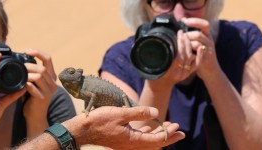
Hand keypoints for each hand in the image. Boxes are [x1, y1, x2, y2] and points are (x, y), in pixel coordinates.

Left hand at [22, 49, 57, 136]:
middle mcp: (53, 82)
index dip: (38, 52)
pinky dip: (26, 85)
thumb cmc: (32, 97)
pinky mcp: (42, 98)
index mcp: (51, 76)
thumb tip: (20, 60)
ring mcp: (49, 91)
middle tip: (19, 67)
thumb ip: (32, 72)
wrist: (35, 115)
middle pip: (42, 68)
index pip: (48, 59)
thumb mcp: (35, 82)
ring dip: (27, 74)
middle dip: (29, 65)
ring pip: (39, 77)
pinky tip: (21, 85)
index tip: (27, 51)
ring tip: (19, 76)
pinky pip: (33, 88)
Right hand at [63, 106, 184, 149]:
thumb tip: (156, 113)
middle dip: (167, 136)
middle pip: (154, 143)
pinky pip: (138, 139)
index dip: (168, 134)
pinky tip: (149, 127)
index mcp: (133, 141)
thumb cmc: (99, 121)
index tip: (178, 128)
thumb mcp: (120, 114)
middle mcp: (131, 146)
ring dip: (158, 134)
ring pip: (147, 141)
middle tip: (179, 131)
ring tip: (167, 127)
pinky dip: (146, 133)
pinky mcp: (121, 141)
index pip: (156, 140)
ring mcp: (126, 144)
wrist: (81, 130)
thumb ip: (139, 113)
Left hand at [181, 18, 221, 79]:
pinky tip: (186, 52)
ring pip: (197, 43)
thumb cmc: (201, 56)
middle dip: (188, 34)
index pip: (205, 24)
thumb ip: (193, 33)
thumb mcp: (199, 42)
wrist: (211, 71)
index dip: (195, 21)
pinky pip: (197, 54)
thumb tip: (183, 21)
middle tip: (181, 36)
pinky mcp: (205, 59)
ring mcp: (208, 51)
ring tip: (182, 46)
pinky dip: (190, 52)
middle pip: (199, 34)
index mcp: (208, 36)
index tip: (184, 20)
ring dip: (187, 43)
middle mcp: (209, 42)